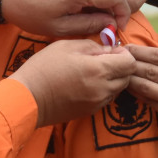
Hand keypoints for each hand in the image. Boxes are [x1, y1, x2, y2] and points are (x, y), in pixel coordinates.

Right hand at [9, 39, 134, 126]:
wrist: (27, 98)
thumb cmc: (43, 68)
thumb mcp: (66, 46)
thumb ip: (92, 46)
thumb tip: (108, 50)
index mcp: (99, 69)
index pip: (130, 63)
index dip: (124, 54)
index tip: (111, 51)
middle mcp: (102, 89)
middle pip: (127, 77)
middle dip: (120, 67)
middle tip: (102, 60)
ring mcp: (97, 103)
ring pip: (118, 89)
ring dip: (112, 79)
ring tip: (93, 72)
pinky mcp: (90, 112)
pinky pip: (106, 99)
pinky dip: (103, 90)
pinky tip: (85, 83)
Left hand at [125, 44, 157, 140]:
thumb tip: (146, 54)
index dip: (140, 51)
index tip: (125, 48)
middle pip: (151, 70)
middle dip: (131, 64)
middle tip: (116, 60)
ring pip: (147, 85)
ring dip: (130, 79)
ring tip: (119, 74)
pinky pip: (150, 101)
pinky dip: (137, 94)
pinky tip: (128, 89)